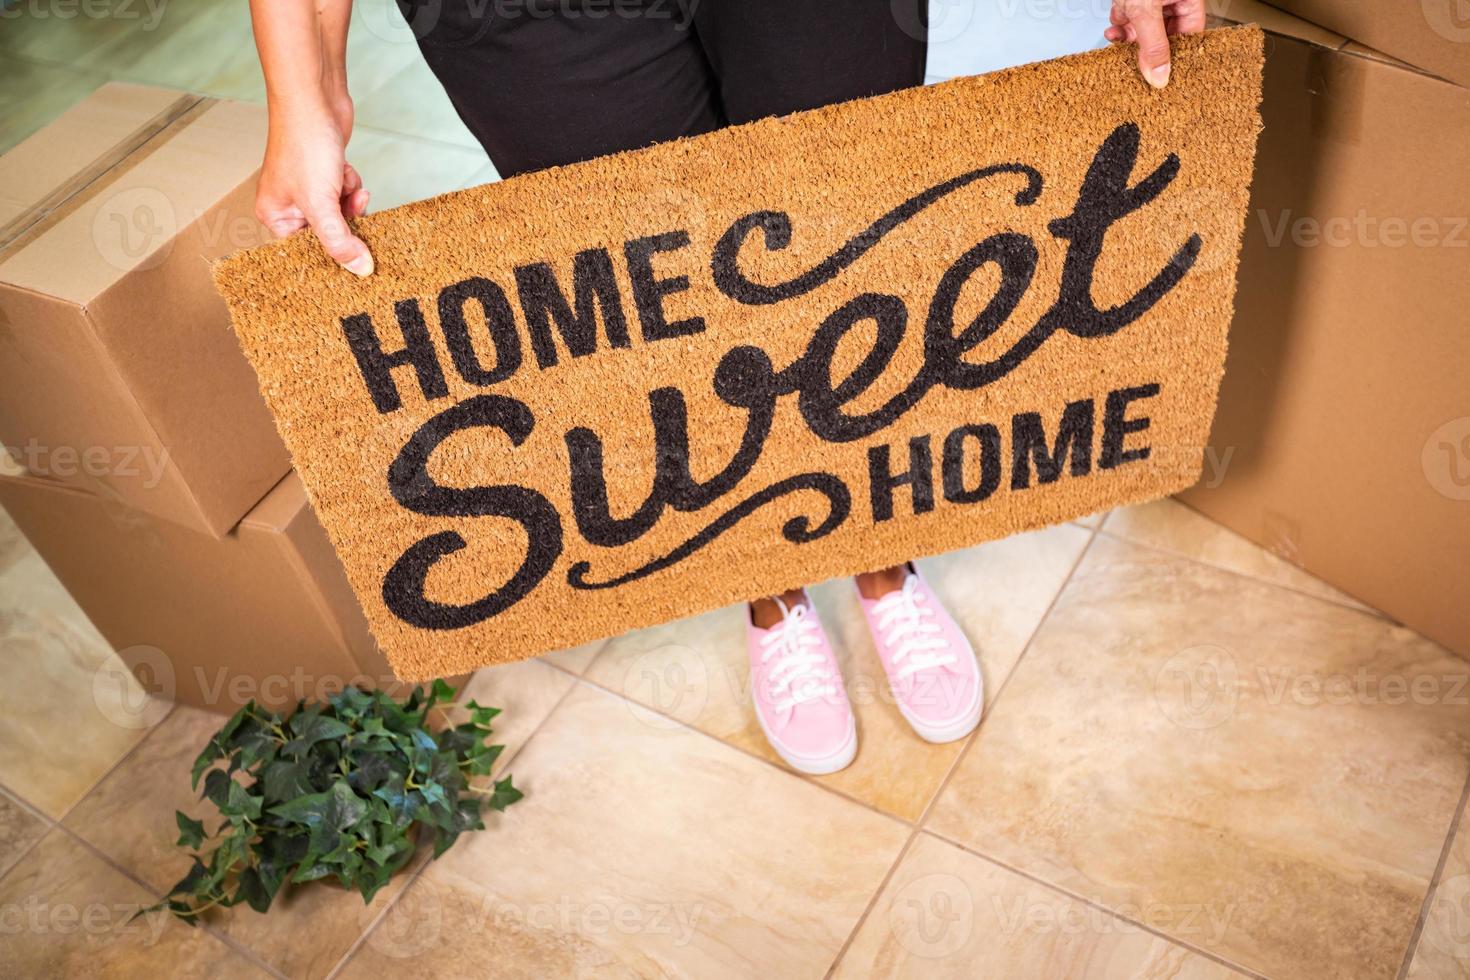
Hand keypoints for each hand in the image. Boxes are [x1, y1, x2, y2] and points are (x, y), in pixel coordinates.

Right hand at [255, 99, 373, 275]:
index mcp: (275, 216)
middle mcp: (290, 205)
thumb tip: (360, 270)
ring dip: (350, 199)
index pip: (308, 251)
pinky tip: (344, 168)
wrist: (315, 98)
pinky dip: (351, 183)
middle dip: (345, 220)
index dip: (332, 254)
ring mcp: (309, 189)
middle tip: (352, 207)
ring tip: (342, 179)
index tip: (355, 259)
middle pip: (329, 234)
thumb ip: (340, 241)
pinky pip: (347, 194)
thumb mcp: (321, 204)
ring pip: (343, 214)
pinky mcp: (327, 176)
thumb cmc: (304, 144)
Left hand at [1105, 0, 1205, 88]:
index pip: (1190, 35)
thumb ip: (1153, 43)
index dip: (1178, 57)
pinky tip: (1113, 34)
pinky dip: (1118, 30)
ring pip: (1143, 31)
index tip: (1167, 78)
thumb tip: (1159, 76)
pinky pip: (1127, 21)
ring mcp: (1150, 1)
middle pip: (1165, 36)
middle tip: (1141, 73)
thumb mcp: (1147, 11)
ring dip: (1129, 43)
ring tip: (1122, 53)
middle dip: (1149, 53)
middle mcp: (1171, 1)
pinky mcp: (1131, 1)